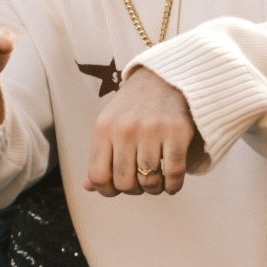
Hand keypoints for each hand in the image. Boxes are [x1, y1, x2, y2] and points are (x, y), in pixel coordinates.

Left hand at [87, 67, 198, 196]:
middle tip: (140, 183)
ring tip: (157, 181)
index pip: (98, 176)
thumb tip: (89, 187)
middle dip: (133, 190)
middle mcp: (126, 130)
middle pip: (125, 183)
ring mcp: (152, 131)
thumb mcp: (109, 123)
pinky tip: (171, 183)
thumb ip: (99, 155)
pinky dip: (173, 186)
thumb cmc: (134, 104)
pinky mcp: (178, 132)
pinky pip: (174, 173)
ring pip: (149, 181)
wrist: (165, 75)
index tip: (117, 189)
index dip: (107, 191)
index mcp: (104, 129)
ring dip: (154, 189)